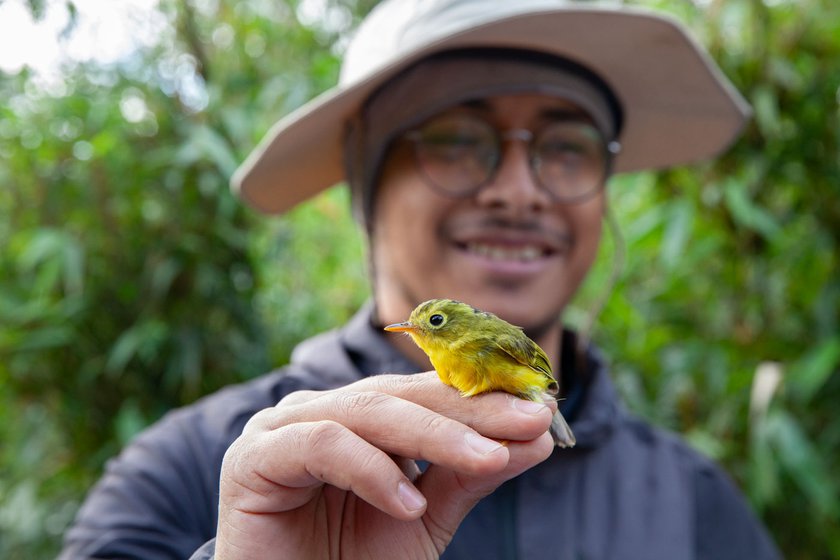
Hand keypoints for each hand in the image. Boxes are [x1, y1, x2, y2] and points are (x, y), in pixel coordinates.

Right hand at [215, 371, 554, 558]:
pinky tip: (408, 504)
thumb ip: (467, 475)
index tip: (541, 410)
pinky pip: (322, 444)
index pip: (425, 394)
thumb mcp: (424, 519)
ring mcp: (283, 426)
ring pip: (367, 411)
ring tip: (486, 459)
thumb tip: (535, 437)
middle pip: (402, 395)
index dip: (483, 399)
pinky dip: (370, 469)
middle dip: (470, 408)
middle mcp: (320, 410)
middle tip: (529, 419)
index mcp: (356, 416)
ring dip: (434, 434)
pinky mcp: (254, 456)